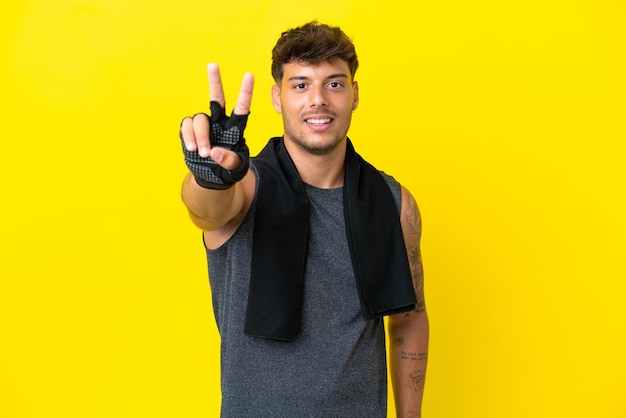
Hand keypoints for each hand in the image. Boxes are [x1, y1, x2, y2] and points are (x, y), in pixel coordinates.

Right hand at [180, 63, 254, 188]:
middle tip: (213, 65)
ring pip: (200, 119)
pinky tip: (192, 149)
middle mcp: (219, 122)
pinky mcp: (190, 131)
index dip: (245, 92)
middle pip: (216, 98)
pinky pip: (187, 125)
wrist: (212, 177)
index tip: (249, 75)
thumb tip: (214, 151)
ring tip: (202, 153)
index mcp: (235, 128)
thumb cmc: (228, 171)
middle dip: (215, 81)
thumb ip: (229, 161)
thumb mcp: (236, 169)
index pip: (242, 108)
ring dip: (201, 136)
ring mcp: (204, 126)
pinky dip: (189, 136)